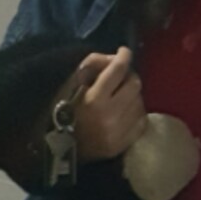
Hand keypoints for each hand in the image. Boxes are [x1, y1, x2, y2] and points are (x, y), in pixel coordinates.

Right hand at [73, 47, 146, 161]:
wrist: (59, 147)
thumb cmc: (62, 111)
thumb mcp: (71, 83)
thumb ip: (92, 65)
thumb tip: (115, 58)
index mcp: (94, 99)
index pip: (117, 70)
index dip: (123, 56)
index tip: (124, 52)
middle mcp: (110, 115)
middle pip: (134, 84)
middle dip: (129, 76)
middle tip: (121, 78)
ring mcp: (119, 132)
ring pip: (140, 102)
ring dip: (132, 95)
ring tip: (121, 96)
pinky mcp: (123, 144)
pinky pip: (141, 121)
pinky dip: (135, 113)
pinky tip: (125, 112)